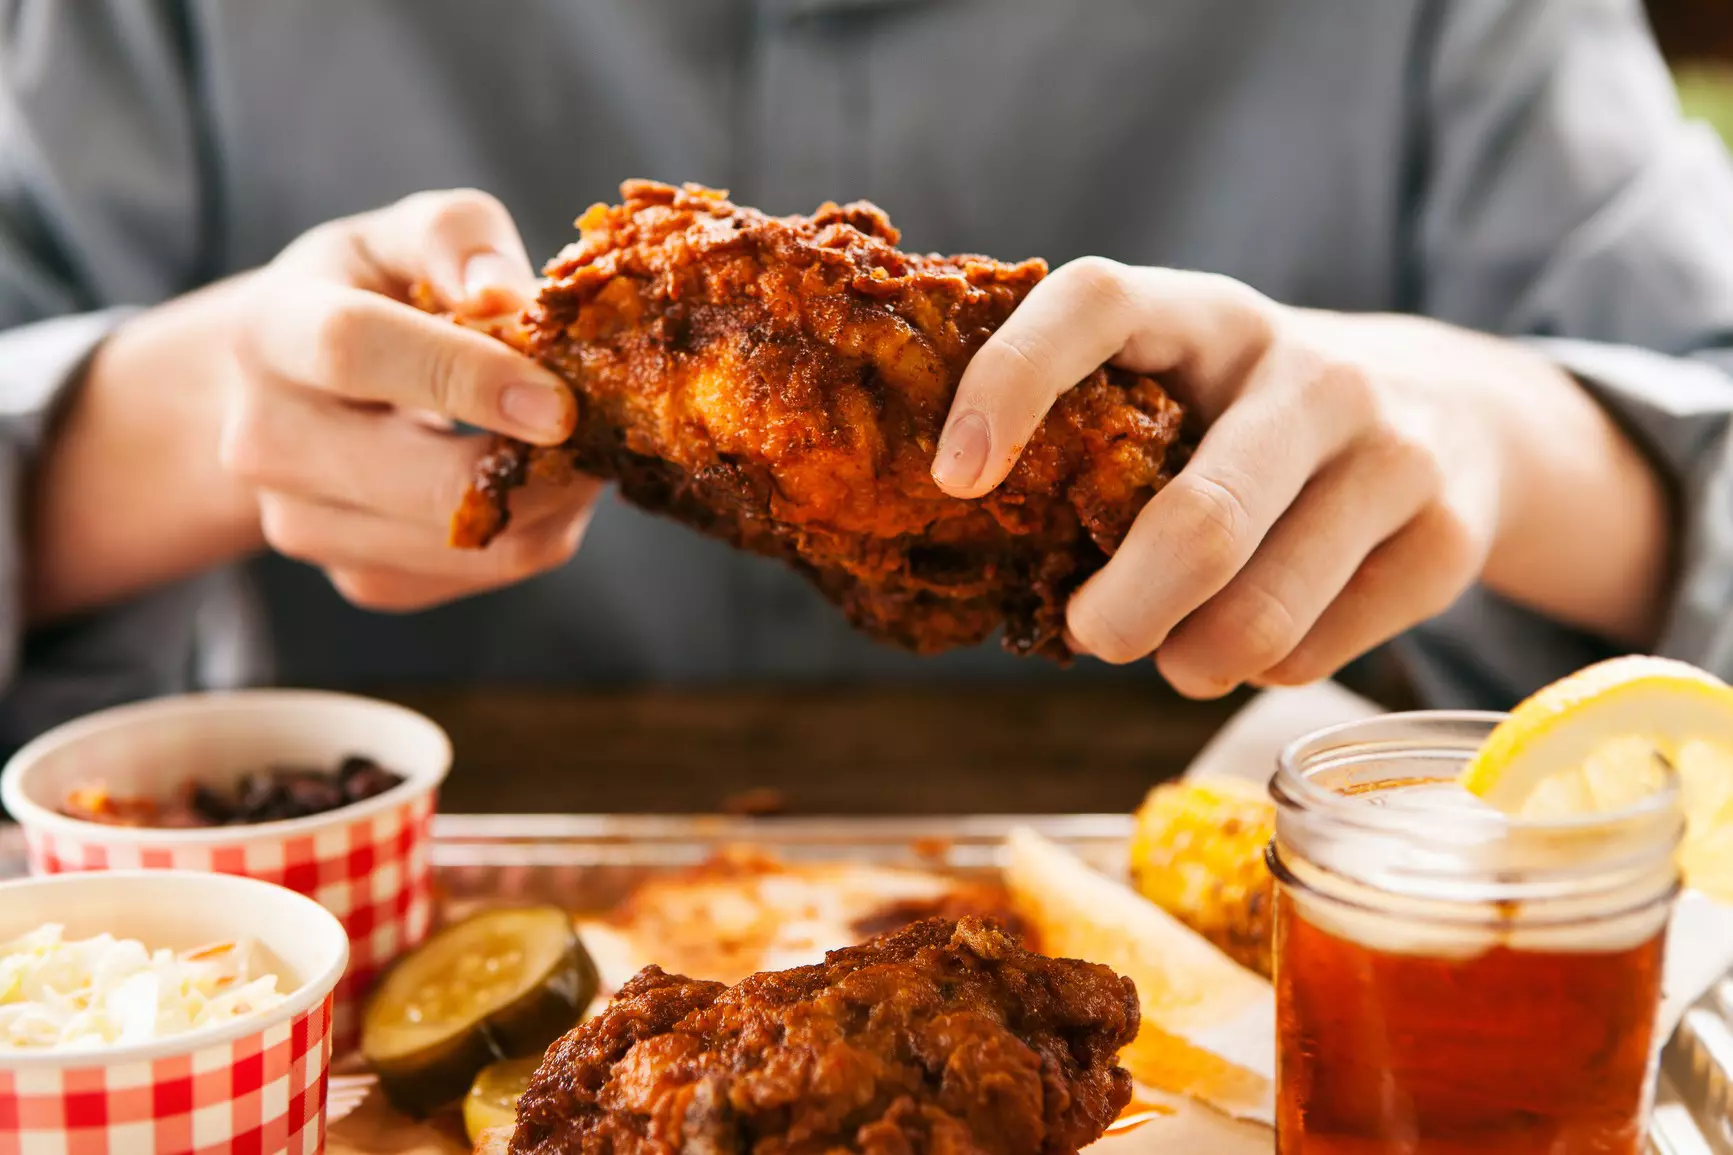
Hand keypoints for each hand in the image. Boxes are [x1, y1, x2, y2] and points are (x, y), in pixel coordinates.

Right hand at [222, 189, 597, 610]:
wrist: (291, 388)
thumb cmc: (367, 294)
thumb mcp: (404, 236)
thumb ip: (457, 238)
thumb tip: (509, 296)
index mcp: (272, 328)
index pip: (355, 351)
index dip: (466, 376)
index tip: (560, 401)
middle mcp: (267, 439)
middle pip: (420, 484)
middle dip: (535, 466)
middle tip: (604, 430)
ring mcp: (304, 523)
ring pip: (465, 542)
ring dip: (549, 501)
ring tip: (577, 447)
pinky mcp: (358, 577)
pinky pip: (475, 576)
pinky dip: (533, 533)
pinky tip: (539, 483)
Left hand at [931, 259, 1670, 695]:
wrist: (1457, 417)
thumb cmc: (1257, 420)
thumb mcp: (1189, 386)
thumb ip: (1101, 431)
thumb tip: (976, 544)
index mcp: (1211, 314)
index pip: (1098, 302)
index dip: (1013, 380)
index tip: (955, 479)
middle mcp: (1313, 372)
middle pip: (1199, 522)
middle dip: (1119, 611)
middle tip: (1088, 634)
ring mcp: (1395, 452)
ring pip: (1260, 611)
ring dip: (1188, 662)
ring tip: (1173, 659)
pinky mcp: (1447, 538)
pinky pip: (1316, 650)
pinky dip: (1262, 671)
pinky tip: (1259, 643)